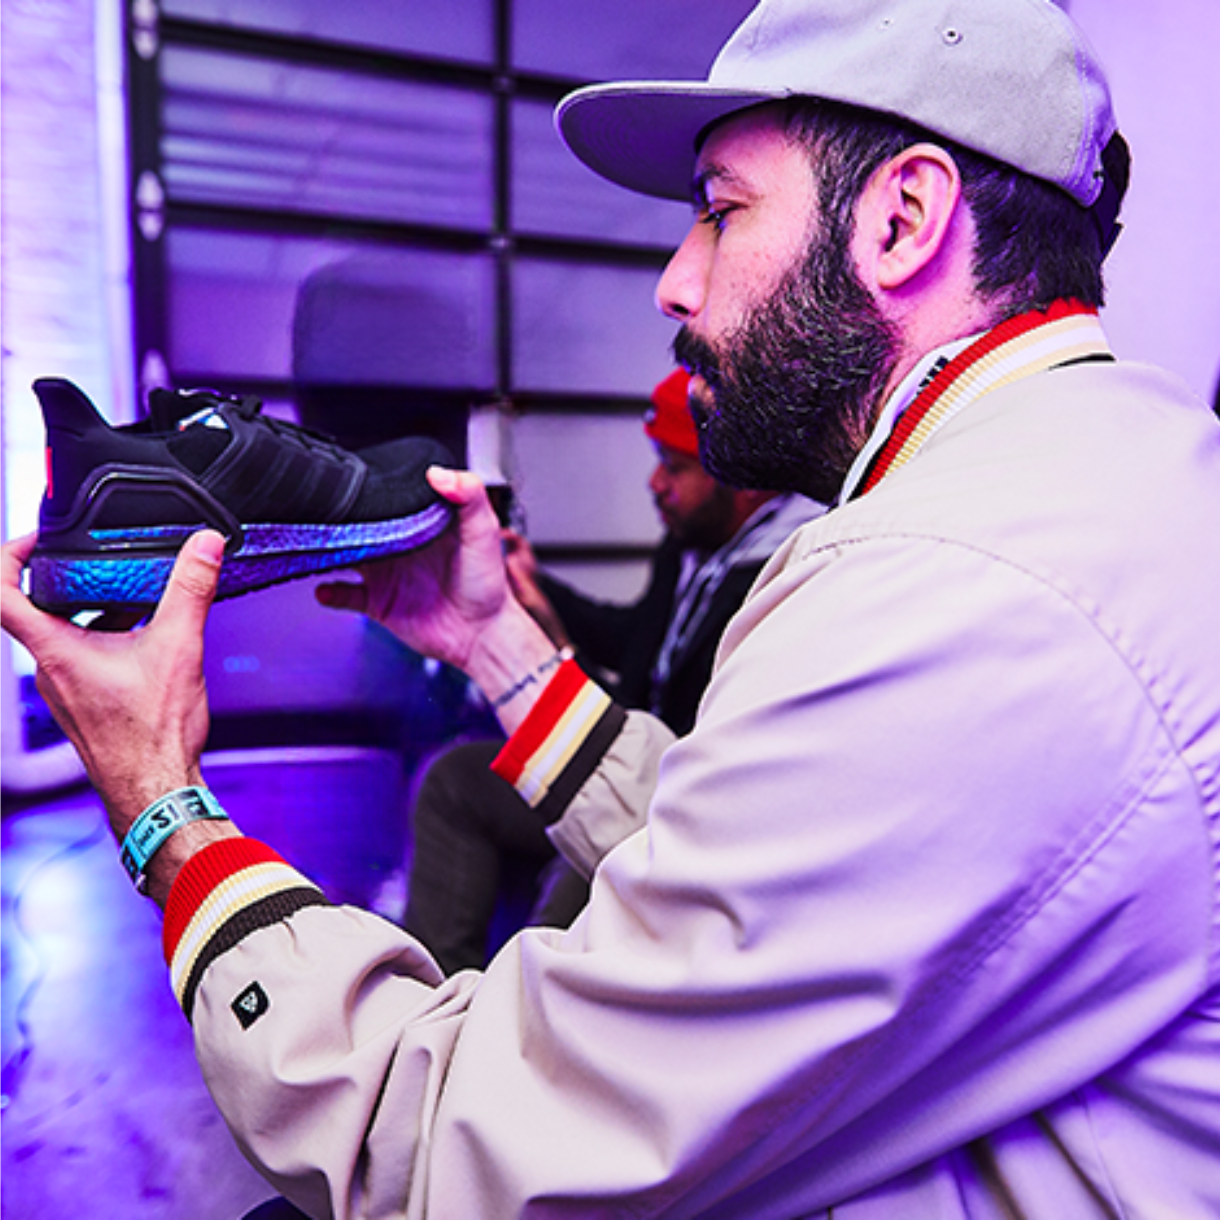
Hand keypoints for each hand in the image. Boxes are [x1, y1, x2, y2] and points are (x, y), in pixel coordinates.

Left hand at [1, 530, 222, 833]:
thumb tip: (204, 547)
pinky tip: (146, 646)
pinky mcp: (83, 703)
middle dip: (76, 583)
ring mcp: (64, 689)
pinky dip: (107, 642)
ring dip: (96, 614)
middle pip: (40, 610)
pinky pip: (83, 659)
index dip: (10, 556)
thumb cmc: (151, 737)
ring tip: (137, 605)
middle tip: (106, 566)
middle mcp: (50, 669)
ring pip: (66, 636)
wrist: (156, 789)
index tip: (37, 540)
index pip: (2, 594)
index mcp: (56, 650)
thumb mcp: (179, 647)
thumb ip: (191, 589)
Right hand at [315, 468, 557, 726]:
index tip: (354, 478)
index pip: (389, 497)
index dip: (373, 488)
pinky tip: (324, 589)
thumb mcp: (484, 532)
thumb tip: (439, 474)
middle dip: (341, 517)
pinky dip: (331, 592)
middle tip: (323, 510)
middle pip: (360, 524)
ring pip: (346, 555)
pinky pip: (345, 595)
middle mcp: (399, 545)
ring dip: (329, 550)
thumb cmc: (488, 584)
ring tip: (317, 543)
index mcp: (421, 522)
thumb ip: (470, 497)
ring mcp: (386, 573)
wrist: (483, 635)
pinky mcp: (378, 602)